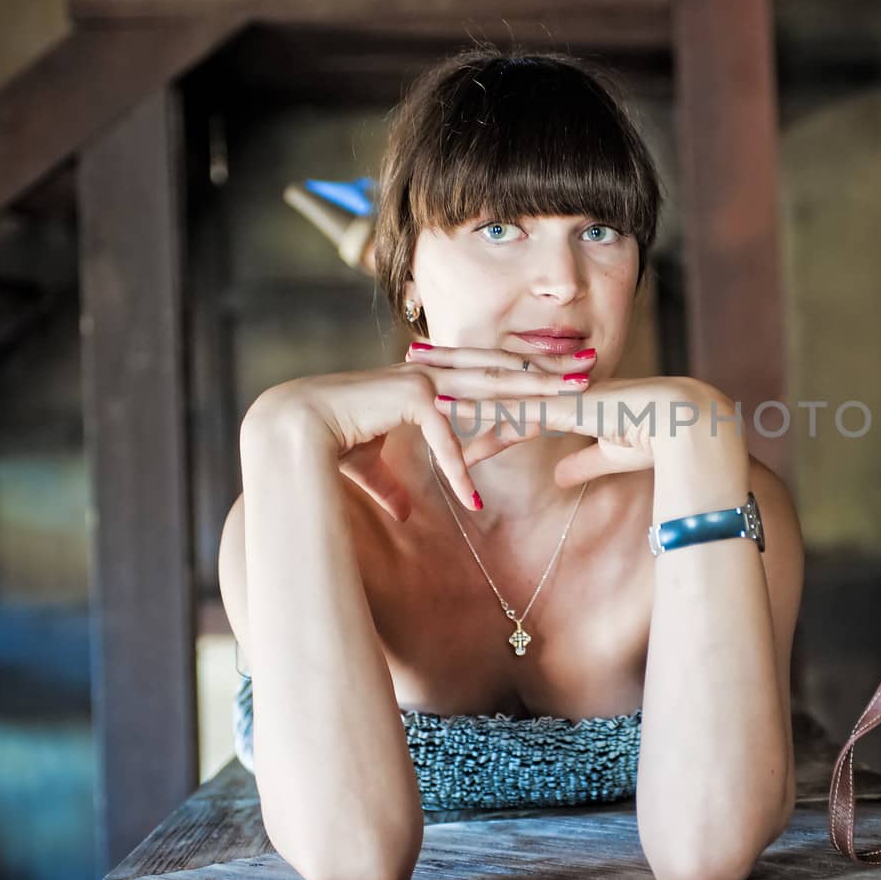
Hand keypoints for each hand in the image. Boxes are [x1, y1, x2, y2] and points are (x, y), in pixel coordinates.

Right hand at [242, 344, 597, 520]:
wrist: (291, 429)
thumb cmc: (329, 443)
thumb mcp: (370, 468)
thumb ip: (393, 485)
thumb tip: (404, 511)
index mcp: (429, 377)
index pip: (490, 371)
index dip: (527, 373)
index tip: (561, 376)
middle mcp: (430, 371)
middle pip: (502, 370)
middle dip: (546, 370)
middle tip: (589, 369)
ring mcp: (422, 380)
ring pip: (489, 389)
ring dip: (531, 396)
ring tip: (570, 399)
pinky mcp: (409, 397)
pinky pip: (445, 438)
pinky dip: (458, 471)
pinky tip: (472, 502)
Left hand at [428, 374, 743, 487]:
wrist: (690, 430)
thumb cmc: (662, 441)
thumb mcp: (614, 456)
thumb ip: (584, 462)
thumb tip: (560, 477)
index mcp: (568, 394)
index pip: (513, 385)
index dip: (479, 380)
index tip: (446, 375)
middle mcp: (559, 388)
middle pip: (495, 376)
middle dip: (453, 370)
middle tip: (413, 359)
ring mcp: (561, 394)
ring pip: (497, 390)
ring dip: (455, 389)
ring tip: (412, 385)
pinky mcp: (566, 407)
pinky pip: (511, 410)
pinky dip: (477, 412)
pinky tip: (446, 412)